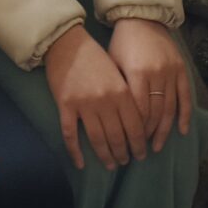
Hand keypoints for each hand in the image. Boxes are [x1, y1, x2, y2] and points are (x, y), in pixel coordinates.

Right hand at [43, 24, 147, 170]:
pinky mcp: (65, 105)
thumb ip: (127, 97)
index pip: (135, 126)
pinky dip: (75, 151)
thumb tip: (136, 125)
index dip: (139, 144)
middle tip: (126, 162)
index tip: (141, 153)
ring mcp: (84, 104)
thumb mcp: (118, 73)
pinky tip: (80, 163)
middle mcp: (105, 101)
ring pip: (97, 139)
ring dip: (105, 155)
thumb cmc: (95, 57)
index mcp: (122, 92)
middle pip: (117, 136)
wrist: (67, 43)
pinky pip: (70, 134)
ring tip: (110, 165)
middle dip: (124, 153)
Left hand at [108, 18, 193, 153]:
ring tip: (157, 146)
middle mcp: (157, 74)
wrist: (143, 18)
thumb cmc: (122, 43)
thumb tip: (115, 120)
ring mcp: (172, 72)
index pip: (139, 110)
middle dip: (148, 134)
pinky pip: (185, 97)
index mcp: (137, 73)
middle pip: (155, 112)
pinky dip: (184, 115)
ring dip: (164, 130)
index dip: (135, 129)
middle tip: (141, 151)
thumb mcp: (113, 64)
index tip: (129, 143)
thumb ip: (118, 89)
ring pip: (170, 108)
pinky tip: (181, 131)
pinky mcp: (181, 69)